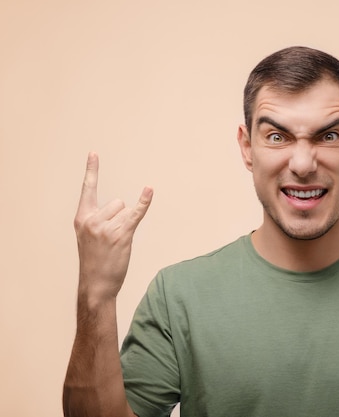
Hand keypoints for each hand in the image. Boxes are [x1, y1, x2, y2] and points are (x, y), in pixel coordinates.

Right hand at [73, 152, 152, 301]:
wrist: (95, 284)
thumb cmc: (94, 260)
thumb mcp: (88, 236)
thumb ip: (98, 219)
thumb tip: (121, 207)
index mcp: (81, 218)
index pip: (88, 189)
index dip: (91, 170)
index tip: (94, 152)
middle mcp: (92, 220)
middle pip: (117, 202)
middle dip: (118, 218)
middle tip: (110, 239)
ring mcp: (106, 227)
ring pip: (126, 211)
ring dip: (126, 225)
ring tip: (116, 244)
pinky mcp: (122, 234)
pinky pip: (136, 213)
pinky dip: (144, 202)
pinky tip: (149, 190)